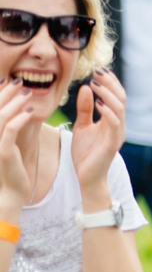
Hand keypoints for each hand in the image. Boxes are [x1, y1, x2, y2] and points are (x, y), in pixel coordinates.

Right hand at [0, 79, 43, 210]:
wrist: (11, 191)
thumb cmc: (12, 166)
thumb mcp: (8, 143)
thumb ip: (8, 126)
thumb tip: (16, 107)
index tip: (8, 80)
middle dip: (6, 92)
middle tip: (19, 81)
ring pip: (2, 116)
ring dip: (15, 102)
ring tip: (28, 92)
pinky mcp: (3, 151)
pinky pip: (10, 130)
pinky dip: (20, 118)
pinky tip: (30, 111)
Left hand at [71, 69, 126, 192]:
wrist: (87, 176)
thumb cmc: (86, 153)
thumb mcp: (82, 125)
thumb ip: (85, 108)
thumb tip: (87, 87)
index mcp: (113, 120)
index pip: (116, 96)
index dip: (110, 82)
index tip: (97, 70)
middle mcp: (119, 125)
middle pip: (121, 98)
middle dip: (110, 84)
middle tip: (97, 72)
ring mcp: (117, 134)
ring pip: (119, 108)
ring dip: (107, 94)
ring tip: (95, 84)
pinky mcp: (112, 143)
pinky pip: (114, 123)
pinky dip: (107, 111)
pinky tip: (96, 103)